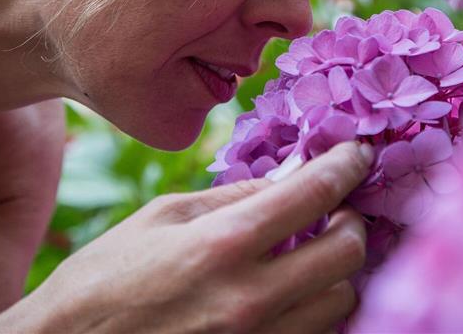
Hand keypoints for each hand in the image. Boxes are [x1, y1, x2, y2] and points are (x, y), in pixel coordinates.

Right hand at [0, 141, 374, 333]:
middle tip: (337, 209)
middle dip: (352, 222)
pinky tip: (291, 290)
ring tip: (311, 252)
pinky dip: (314, 307)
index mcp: (222, 244)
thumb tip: (290, 174)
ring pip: (341, 300)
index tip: (358, 154)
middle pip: (347, 253)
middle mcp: (249, 298)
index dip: (347, 165)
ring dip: (336, 270)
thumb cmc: (104, 279)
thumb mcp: (163, 216)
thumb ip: (234, 195)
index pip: (315, 192)